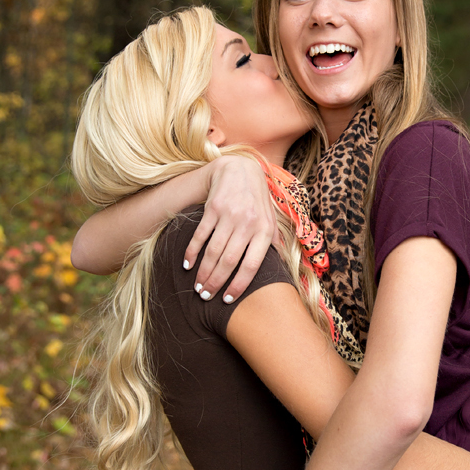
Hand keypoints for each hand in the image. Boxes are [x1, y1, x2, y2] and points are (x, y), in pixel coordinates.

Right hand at [183, 156, 277, 300]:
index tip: (227, 300)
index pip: (251, 266)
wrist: (240, 169)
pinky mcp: (213, 208)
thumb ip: (274, 242)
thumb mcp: (271, 219)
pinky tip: (188, 265)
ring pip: (214, 251)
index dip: (239, 285)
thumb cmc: (257, 200)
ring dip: (203, 272)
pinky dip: (192, 253)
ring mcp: (230, 215)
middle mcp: (248, 224)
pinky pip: (200, 236)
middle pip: (229, 262)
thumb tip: (281, 267)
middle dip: (216, 283)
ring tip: (198, 286)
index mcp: (265, 231)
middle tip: (206, 297)